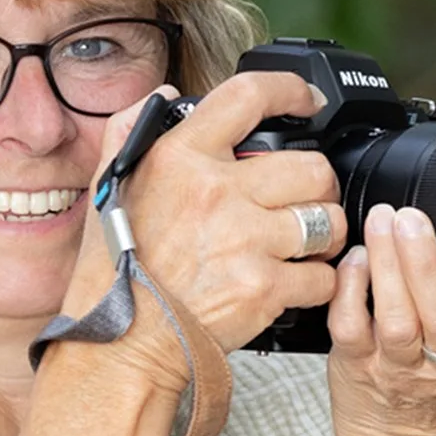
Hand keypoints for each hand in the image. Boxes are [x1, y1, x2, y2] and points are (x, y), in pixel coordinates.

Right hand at [64, 71, 347, 363]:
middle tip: (305, 201)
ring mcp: (245, 240)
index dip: (291, 90)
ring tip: (304, 245)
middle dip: (317, 186)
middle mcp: (217, 192)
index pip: (248, 96)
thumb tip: (166, 97)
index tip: (309, 100)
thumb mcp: (108, 188)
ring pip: (327, 220)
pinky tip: (293, 285)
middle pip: (311, 167)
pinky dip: (316, 283)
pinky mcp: (264, 288)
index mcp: (179, 157)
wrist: (120, 345)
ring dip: (324, 234)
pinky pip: (322, 275)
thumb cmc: (113, 273)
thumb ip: (132, 131)